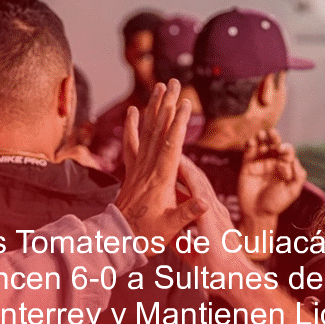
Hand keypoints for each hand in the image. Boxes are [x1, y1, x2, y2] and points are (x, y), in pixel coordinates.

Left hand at [116, 80, 206, 253]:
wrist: (118, 240)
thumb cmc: (147, 236)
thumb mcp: (170, 228)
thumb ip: (187, 214)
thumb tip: (206, 203)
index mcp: (161, 179)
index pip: (172, 145)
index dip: (179, 123)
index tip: (185, 103)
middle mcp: (148, 168)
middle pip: (159, 131)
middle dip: (167, 106)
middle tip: (173, 84)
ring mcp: (138, 168)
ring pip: (147, 132)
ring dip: (154, 109)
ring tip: (159, 88)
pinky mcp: (132, 171)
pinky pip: (131, 144)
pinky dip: (132, 126)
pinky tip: (135, 111)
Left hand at [175, 155, 240, 271]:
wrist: (234, 279)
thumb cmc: (218, 272)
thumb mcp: (194, 254)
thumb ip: (184, 244)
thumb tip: (172, 240)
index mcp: (211, 220)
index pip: (196, 194)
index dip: (186, 180)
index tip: (174, 166)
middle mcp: (215, 211)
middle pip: (198, 182)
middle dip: (186, 166)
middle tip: (173, 149)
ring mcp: (215, 212)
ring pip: (199, 181)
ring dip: (187, 164)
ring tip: (175, 147)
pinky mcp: (212, 216)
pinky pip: (199, 190)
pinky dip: (190, 175)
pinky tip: (181, 164)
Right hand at [237, 129, 306, 221]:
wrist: (257, 213)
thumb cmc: (276, 203)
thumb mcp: (292, 191)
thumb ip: (298, 175)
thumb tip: (295, 159)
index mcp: (286, 167)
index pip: (287, 153)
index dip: (285, 149)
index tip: (282, 151)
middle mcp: (273, 162)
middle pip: (274, 145)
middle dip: (274, 138)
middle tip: (272, 132)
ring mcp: (260, 163)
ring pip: (261, 146)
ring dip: (261, 138)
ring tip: (261, 134)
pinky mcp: (247, 165)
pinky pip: (248, 152)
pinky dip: (249, 144)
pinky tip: (251, 141)